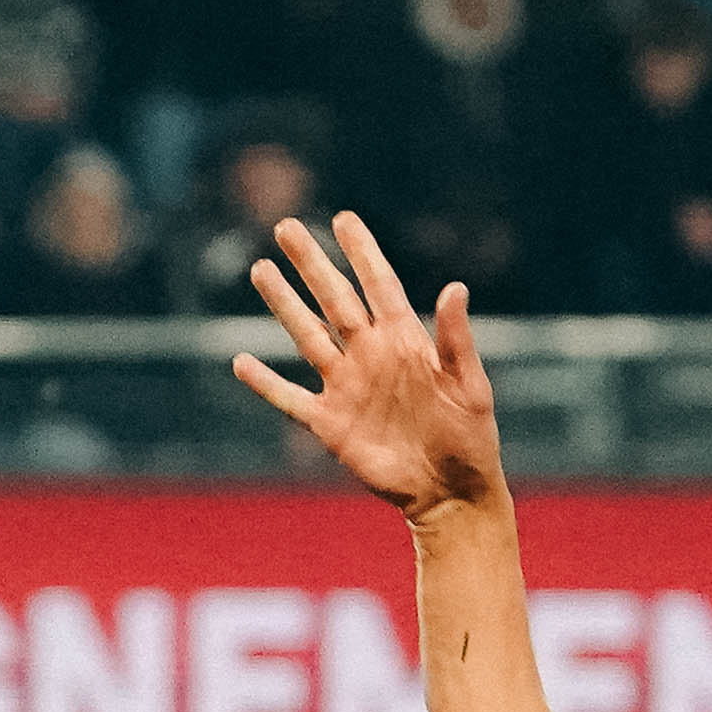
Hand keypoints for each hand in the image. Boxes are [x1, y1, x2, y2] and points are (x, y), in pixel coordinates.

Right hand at [231, 211, 499, 522]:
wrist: (451, 492)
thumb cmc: (470, 438)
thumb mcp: (470, 386)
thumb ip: (456, 339)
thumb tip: (455, 288)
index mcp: (405, 341)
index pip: (378, 285)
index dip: (362, 252)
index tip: (344, 218)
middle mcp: (370, 356)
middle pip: (333, 299)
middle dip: (311, 263)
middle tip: (286, 226)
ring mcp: (346, 387)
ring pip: (306, 336)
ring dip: (283, 305)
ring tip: (260, 270)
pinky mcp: (330, 424)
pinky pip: (289, 399)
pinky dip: (265, 382)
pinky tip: (241, 362)